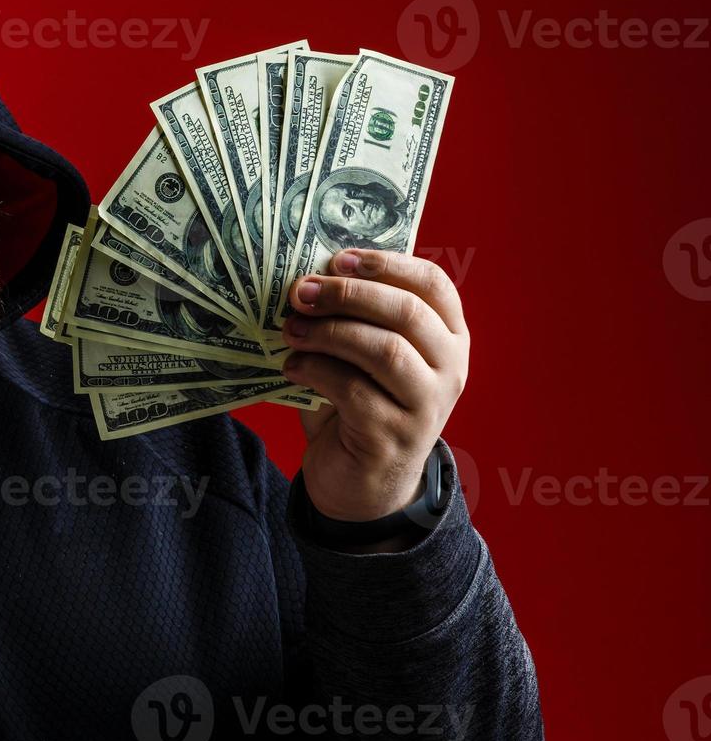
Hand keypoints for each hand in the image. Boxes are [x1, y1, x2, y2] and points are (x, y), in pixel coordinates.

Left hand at [281, 249, 468, 524]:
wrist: (362, 482)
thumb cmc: (360, 402)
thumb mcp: (363, 354)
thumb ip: (353, 317)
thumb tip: (308, 275)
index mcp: (448, 336)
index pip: (433, 284)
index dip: (386, 264)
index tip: (338, 258)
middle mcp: (450, 368)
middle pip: (407, 313)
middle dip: (348, 295)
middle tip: (300, 291)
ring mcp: (428, 406)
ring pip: (385, 351)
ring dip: (329, 333)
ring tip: (290, 329)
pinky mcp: (395, 437)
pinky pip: (354, 391)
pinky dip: (316, 371)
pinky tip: (291, 366)